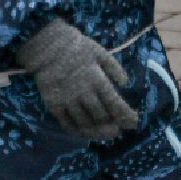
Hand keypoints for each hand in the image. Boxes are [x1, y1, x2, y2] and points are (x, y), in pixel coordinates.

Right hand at [16, 19, 137, 140]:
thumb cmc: (77, 47)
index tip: (133, 123)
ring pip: (85, 124)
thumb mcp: (100, 52)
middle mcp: (84, 93)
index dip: (126, 117)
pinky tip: (85, 132)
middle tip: (118, 130)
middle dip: (113, 126)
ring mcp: (68, 100)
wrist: (47, 46)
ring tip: (105, 134)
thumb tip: (126, 84)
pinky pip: (67, 124)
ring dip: (97, 131)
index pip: (115, 104)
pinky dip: (78, 131)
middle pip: (102, 117)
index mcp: (97, 80)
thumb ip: (114, 68)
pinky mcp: (54, 105)